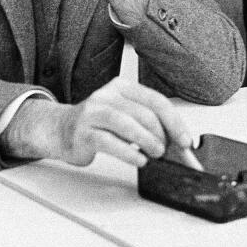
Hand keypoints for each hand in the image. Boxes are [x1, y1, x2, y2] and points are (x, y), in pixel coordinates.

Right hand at [5, 79, 200, 168]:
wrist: (62, 131)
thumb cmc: (99, 126)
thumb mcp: (126, 120)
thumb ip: (153, 130)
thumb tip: (184, 152)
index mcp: (121, 87)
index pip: (155, 100)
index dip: (174, 122)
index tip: (185, 140)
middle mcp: (106, 95)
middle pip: (143, 113)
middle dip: (161, 135)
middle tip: (167, 150)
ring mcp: (92, 112)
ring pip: (126, 123)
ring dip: (147, 141)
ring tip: (155, 154)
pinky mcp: (83, 132)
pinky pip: (109, 141)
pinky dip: (129, 152)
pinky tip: (139, 159)